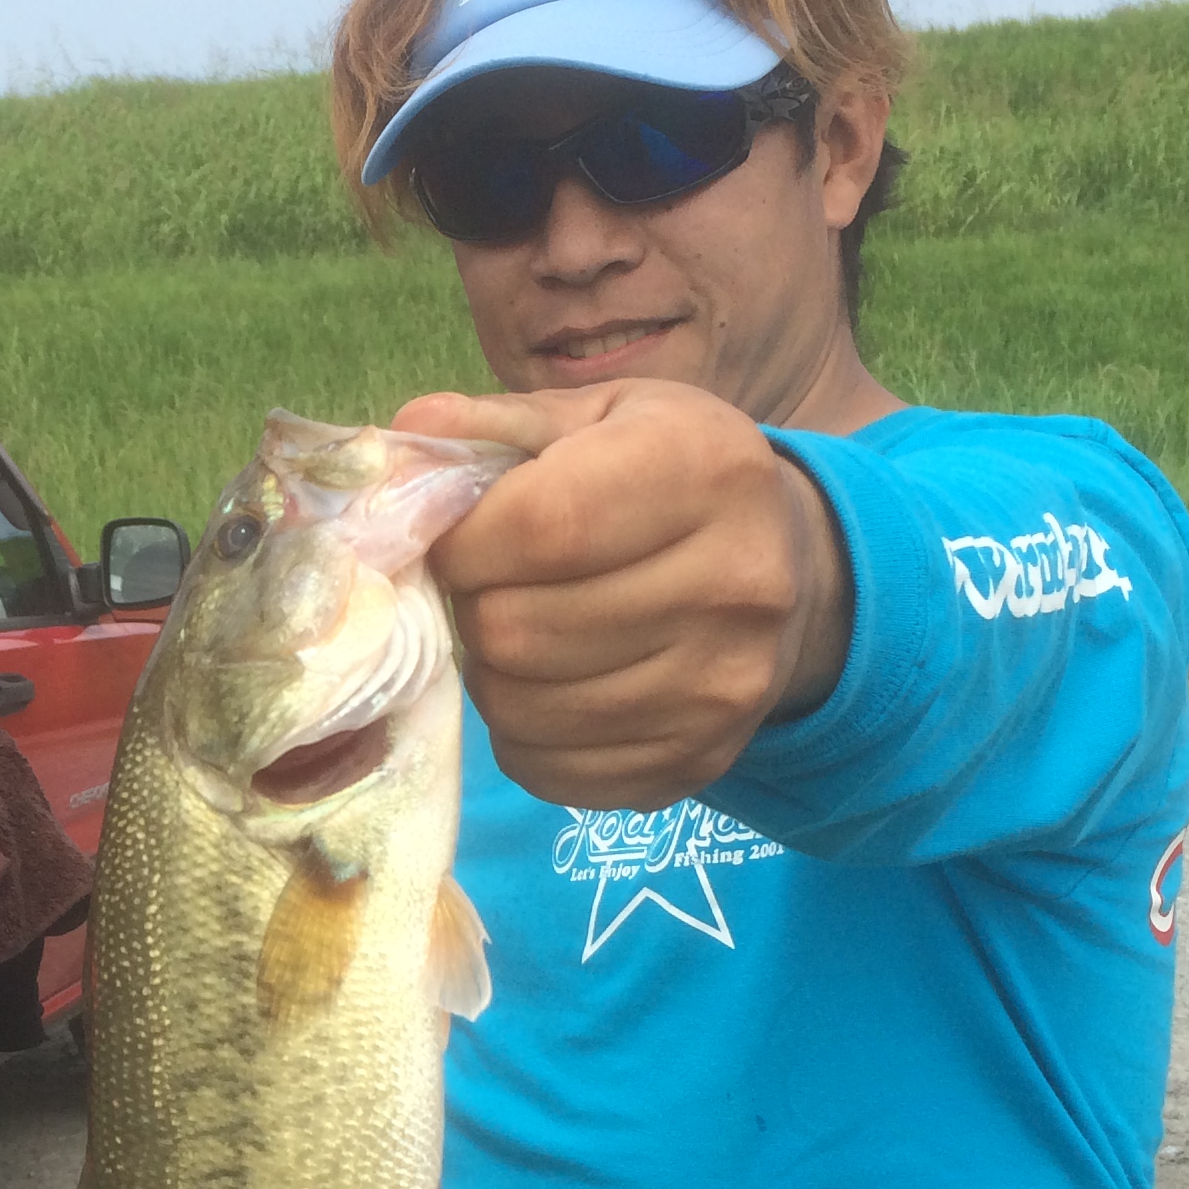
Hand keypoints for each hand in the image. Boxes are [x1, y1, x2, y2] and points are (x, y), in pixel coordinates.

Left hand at [402, 381, 854, 810]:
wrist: (788, 568)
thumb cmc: (669, 476)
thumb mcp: (601, 419)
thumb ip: (497, 427)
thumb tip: (400, 445)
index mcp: (707, 470)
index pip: (542, 527)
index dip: (464, 543)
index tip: (454, 540)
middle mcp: (736, 582)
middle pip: (521, 628)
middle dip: (473, 609)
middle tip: (486, 588)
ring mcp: (724, 687)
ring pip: (523, 708)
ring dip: (490, 675)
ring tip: (516, 633)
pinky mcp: (698, 761)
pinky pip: (550, 769)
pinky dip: (521, 735)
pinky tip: (546, 687)